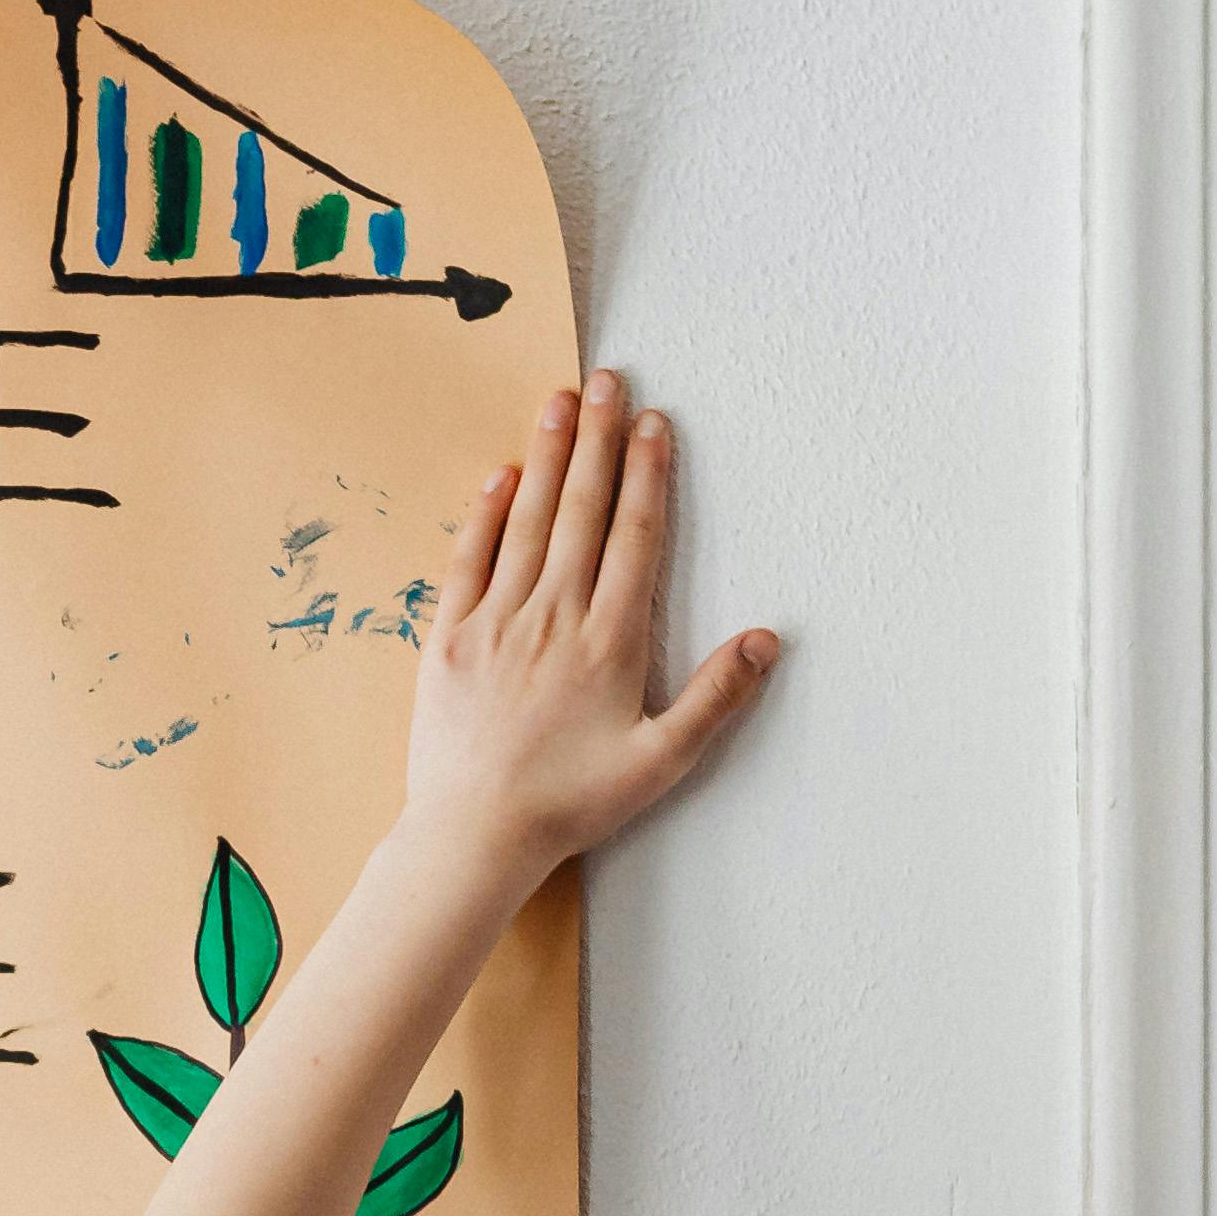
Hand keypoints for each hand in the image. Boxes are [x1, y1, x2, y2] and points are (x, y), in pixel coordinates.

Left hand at [400, 370, 776, 903]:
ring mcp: (497, 621)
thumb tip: (766, 640)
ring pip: (527, 521)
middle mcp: (554, 616)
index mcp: (609, 640)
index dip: (646, 474)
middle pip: (581, 510)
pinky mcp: (449, 638)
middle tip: (608, 381)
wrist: (473, 834)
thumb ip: (716, 697)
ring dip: (546, 457)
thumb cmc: (570, 803)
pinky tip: (500, 475)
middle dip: (598, 440)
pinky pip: (467, 560)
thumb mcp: (661, 761)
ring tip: (560, 401)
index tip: (654, 423)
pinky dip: (485, 513)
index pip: (634, 537)